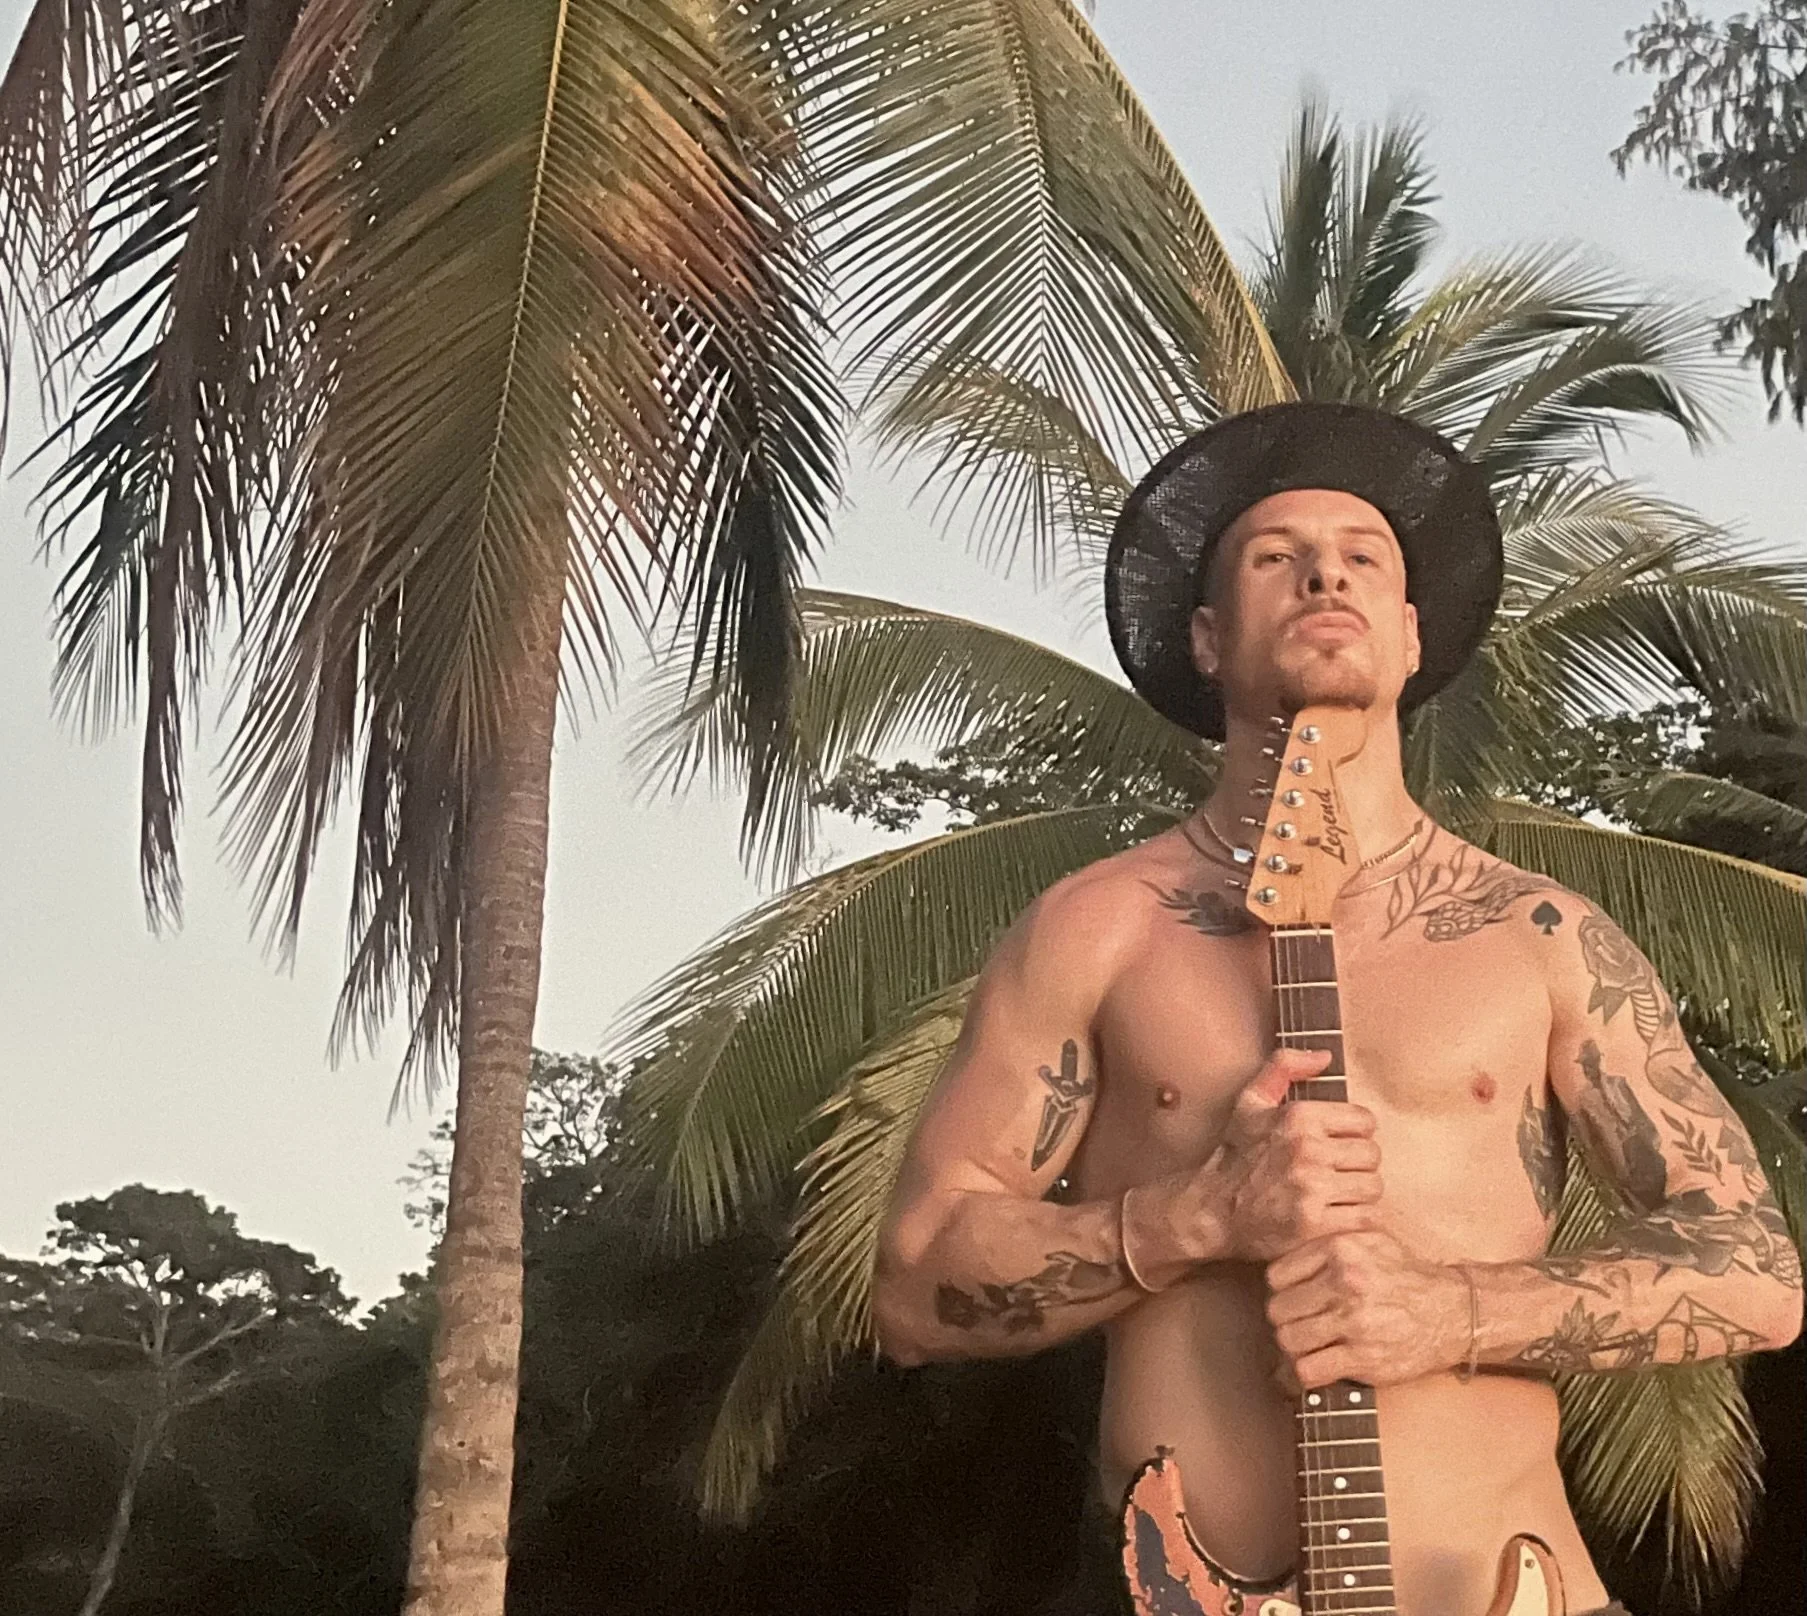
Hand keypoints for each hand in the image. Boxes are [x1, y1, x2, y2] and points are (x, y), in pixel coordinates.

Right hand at [1214, 1047, 1384, 1261]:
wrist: (1212, 1210)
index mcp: (1298, 1116)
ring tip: (1338, 1195)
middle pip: (1372, 1155)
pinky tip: (1338, 1216)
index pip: (1365, 1121)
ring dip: (1359, 1193)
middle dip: (1358, 1164)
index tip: (1338, 1144)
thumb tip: (1325, 1056)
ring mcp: (1312, 1190)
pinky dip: (1357, 1220)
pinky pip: (1365, 1219)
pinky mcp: (1315, 1225)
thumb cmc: (1236, 1155)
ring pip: (1372, 1187)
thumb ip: (1284, 1066)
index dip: (1354, 1132)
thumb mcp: (1250, 1102)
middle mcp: (1307, 1150)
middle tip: (1339, 1172)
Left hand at [1265, 1230, 1470, 1388]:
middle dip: (1287, 1321)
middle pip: (1278, 1309)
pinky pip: (1308, 1370)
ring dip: (1296, 1348)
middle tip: (1302, 1325)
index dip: (1282, 1292)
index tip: (1295, 1300)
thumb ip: (1324, 1246)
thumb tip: (1279, 1267)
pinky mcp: (1364, 1357)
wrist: (1452, 1312)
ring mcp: (1354, 1320)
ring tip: (1311, 1346)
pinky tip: (1323, 1365)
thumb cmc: (1406, 1277)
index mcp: (1340, 1248)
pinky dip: (1309, 1372)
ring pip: (1288, 1339)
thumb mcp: (1367, 1241)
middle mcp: (1345, 1281)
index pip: (1276, 1276)